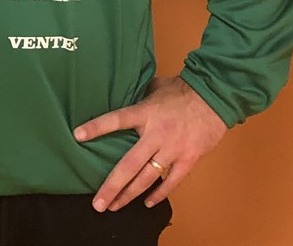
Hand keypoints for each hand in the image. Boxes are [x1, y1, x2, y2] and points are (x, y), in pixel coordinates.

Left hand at [73, 76, 226, 210]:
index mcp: (146, 112)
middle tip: (98, 202)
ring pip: (146, 178)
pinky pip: (170, 182)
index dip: (96, 127)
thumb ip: (140, 96)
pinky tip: (147, 203)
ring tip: (114, 206)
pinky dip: (158, 194)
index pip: (116, 119)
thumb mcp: (157, 87)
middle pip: (128, 164)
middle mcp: (156, 133)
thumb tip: (124, 93)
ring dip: (129, 195)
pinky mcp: (188, 159)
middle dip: (112, 186)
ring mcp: (172, 149)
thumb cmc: (183, 89)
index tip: (78, 136)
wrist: (214, 97)